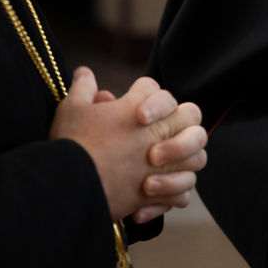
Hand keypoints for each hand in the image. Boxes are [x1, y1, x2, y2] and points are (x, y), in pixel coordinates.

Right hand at [50, 67, 205, 221]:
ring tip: (163, 161)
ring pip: (197, 157)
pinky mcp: (158, 195)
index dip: (141, 91)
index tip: (126, 102)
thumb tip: (85, 73)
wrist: (70, 185)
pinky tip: (154, 189)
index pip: (152, 87)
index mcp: (138, 107)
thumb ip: (83, 87)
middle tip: (160, 127)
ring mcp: (163, 165)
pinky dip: (174, 193)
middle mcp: (158, 134)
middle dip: (181, 117)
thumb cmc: (73, 143)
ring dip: (185, 157)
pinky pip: (183, 194)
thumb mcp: (72, 107)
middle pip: (191, 114)